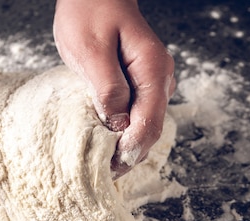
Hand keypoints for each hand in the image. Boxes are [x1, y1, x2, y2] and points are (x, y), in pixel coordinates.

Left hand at [53, 0, 175, 177]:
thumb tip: (116, 126)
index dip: (130, 149)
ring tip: (103, 167)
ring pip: (145, 126)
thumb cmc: (89, 13)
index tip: (108, 168)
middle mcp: (160, 79)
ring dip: (126, 147)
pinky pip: (137, 116)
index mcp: (153, 70)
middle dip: (128, 154)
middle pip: (150, 129)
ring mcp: (153, 82)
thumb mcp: (91, 51)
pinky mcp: (141, 85)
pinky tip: (106, 145)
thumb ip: (108, 88)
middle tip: (103, 175)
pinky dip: (123, 134)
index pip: (149, 122)